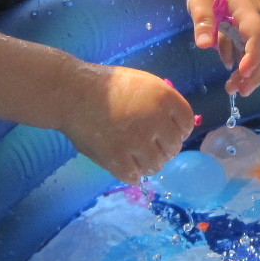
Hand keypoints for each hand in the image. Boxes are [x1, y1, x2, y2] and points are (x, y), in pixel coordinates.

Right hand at [61, 63, 195, 182]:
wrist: (73, 93)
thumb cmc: (107, 86)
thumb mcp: (144, 84)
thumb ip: (162, 104)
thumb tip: (175, 126)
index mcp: (165, 98)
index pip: (186, 125)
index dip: (177, 131)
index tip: (165, 133)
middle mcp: (156, 120)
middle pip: (173, 148)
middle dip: (162, 148)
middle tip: (145, 145)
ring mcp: (137, 141)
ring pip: (156, 166)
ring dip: (146, 163)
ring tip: (133, 155)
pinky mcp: (117, 158)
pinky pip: (134, 177)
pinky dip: (130, 173)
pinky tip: (122, 163)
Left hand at [184, 0, 259, 93]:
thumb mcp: (199, 0)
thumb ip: (203, 21)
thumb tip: (205, 46)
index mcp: (246, 10)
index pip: (257, 35)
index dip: (254, 55)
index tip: (243, 73)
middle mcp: (254, 18)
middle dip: (256, 72)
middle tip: (240, 92)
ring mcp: (251, 24)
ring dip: (253, 72)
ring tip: (235, 90)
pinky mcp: (243, 28)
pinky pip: (250, 48)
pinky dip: (245, 62)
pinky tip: (232, 73)